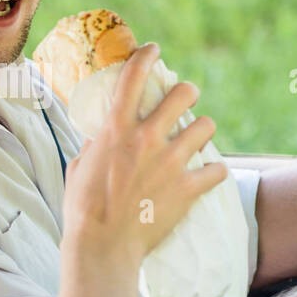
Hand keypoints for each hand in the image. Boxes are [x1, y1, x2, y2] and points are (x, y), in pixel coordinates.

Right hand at [62, 43, 227, 264]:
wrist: (102, 246)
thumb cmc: (83, 208)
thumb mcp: (79, 166)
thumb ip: (94, 144)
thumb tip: (101, 133)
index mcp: (116, 130)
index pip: (134, 77)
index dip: (146, 56)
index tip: (153, 50)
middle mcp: (147, 139)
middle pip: (183, 94)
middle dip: (187, 93)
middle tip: (184, 100)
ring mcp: (171, 163)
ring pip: (205, 126)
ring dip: (202, 129)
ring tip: (197, 136)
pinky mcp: (188, 188)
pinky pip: (217, 170)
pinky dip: (214, 172)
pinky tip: (209, 174)